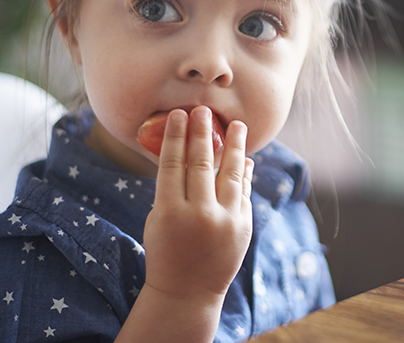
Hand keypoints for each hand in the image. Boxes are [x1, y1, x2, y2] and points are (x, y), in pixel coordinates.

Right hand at [142, 107, 253, 300]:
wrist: (187, 292)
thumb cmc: (166, 250)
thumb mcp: (158, 220)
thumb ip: (173, 189)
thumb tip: (189, 152)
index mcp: (169, 213)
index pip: (173, 165)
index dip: (176, 137)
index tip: (179, 115)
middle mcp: (199, 215)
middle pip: (201, 164)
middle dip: (202, 133)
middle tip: (204, 110)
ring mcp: (225, 221)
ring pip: (231, 174)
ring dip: (235, 146)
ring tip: (237, 125)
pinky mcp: (243, 227)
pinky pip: (244, 192)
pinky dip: (244, 174)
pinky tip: (245, 158)